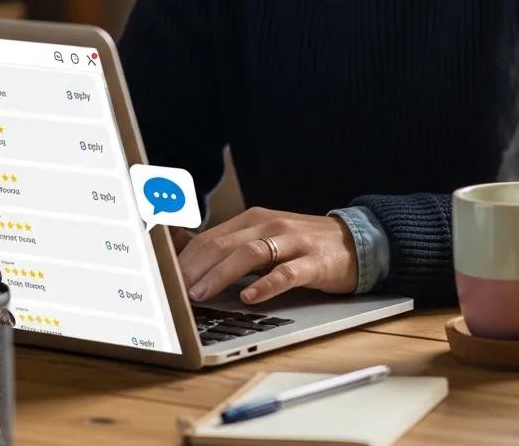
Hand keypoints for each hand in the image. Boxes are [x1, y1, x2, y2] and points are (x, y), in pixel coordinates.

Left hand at [175, 207, 358, 305]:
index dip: (183, 260)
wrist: (356, 241)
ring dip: (220, 275)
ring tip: (199, 295)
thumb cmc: (302, 245)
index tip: (162, 282)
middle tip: (171, 294)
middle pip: (223, 244)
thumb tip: (184, 255)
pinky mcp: (313, 261)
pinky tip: (250, 297)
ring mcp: (293, 242)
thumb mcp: (265, 239)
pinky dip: (266, 285)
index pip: (210, 238)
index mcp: (254, 220)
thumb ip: (231, 246)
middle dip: (193, 269)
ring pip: (249, 254)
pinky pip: (286, 272)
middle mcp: (270, 225)